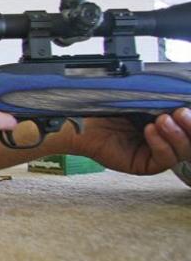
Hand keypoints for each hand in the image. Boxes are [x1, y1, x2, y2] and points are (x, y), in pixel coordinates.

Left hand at [71, 108, 190, 174]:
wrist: (80, 121)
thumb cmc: (106, 109)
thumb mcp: (136, 100)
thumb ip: (159, 100)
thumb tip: (180, 96)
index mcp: (166, 123)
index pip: (188, 125)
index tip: (188, 106)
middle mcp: (164, 139)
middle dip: (190, 126)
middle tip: (181, 112)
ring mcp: (155, 153)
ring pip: (182, 151)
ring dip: (176, 135)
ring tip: (162, 119)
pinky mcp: (143, 165)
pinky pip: (162, 159)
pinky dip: (160, 144)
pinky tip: (150, 131)